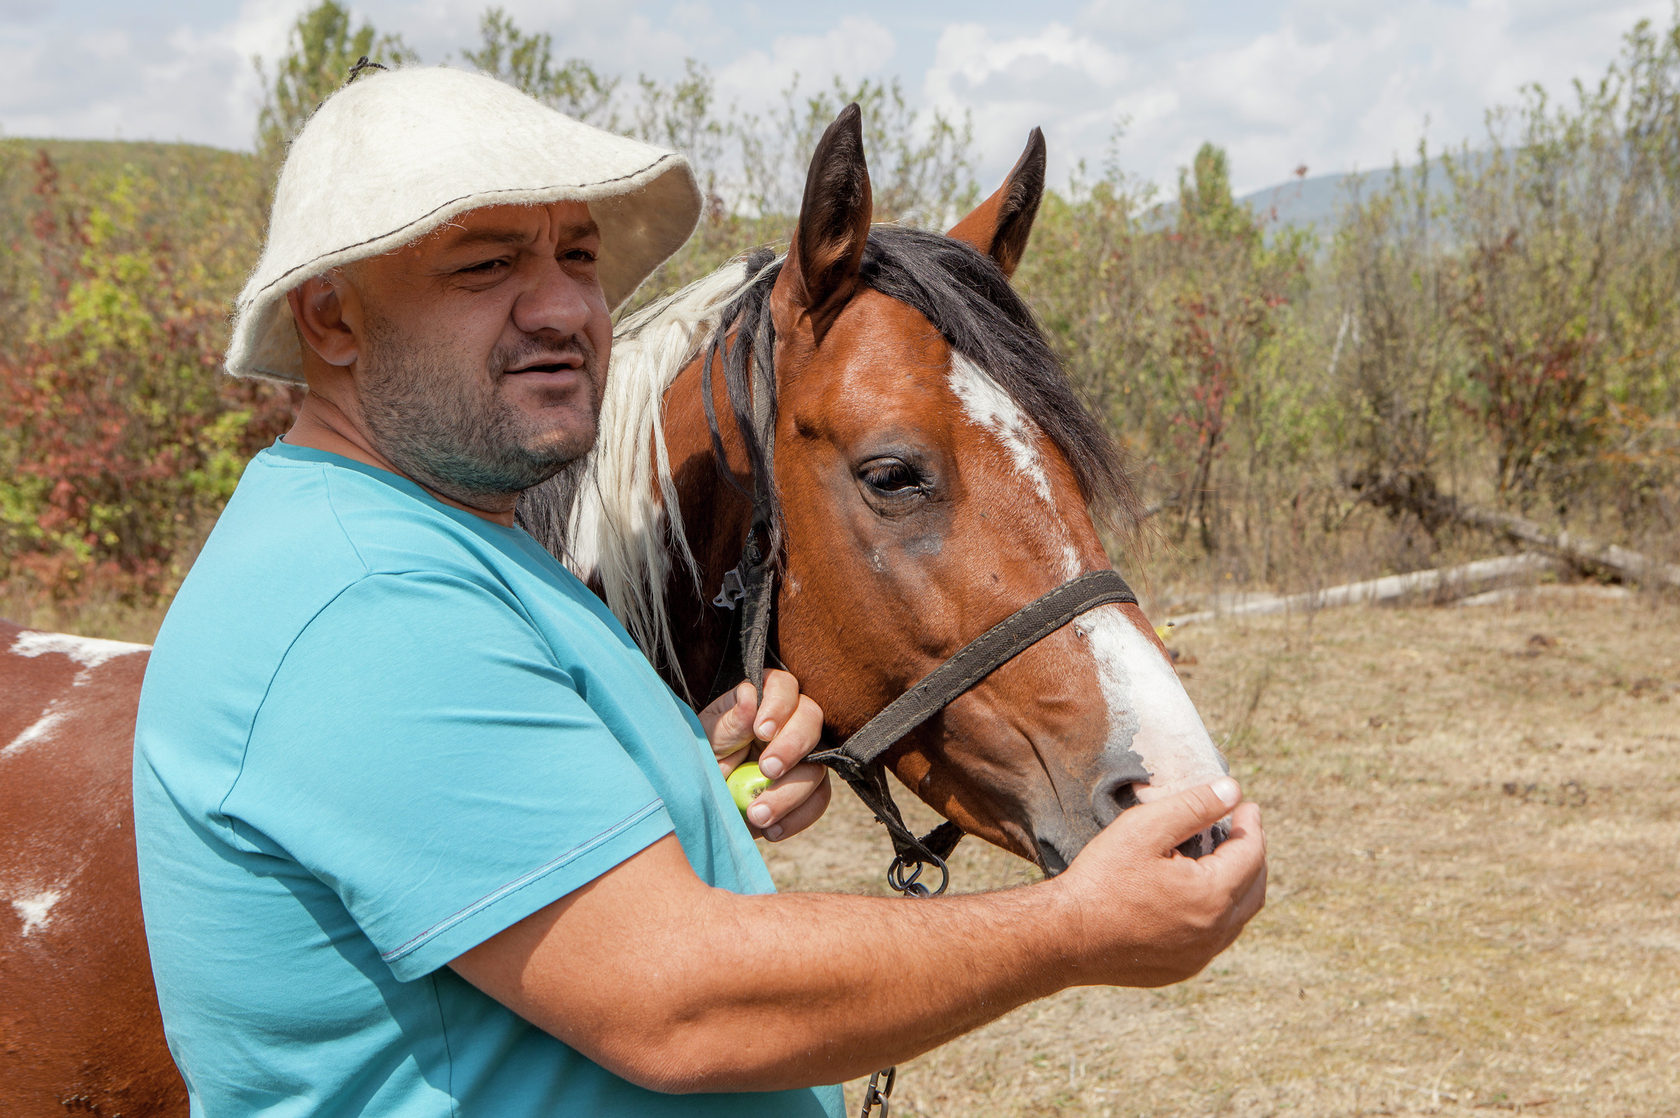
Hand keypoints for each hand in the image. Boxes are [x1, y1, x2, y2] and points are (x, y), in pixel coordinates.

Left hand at [698, 670, 831, 841]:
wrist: (703, 804)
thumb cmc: (701, 761)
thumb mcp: (704, 741)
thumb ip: (728, 723)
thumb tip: (750, 699)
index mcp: (761, 700)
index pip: (783, 686)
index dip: (778, 705)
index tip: (760, 731)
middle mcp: (789, 722)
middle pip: (811, 719)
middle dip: (791, 746)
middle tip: (767, 769)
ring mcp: (804, 756)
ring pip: (817, 765)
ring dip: (790, 792)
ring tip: (757, 813)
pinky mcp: (810, 788)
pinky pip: (818, 799)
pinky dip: (798, 817)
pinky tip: (771, 829)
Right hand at [1053, 778, 1266, 987]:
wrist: (1064, 936)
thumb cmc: (1101, 878)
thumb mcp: (1144, 828)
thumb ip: (1193, 806)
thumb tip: (1233, 791)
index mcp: (1212, 895)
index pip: (1251, 853)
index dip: (1251, 825)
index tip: (1247, 805)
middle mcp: (1214, 932)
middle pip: (1253, 888)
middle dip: (1252, 855)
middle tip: (1241, 830)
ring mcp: (1198, 956)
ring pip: (1236, 918)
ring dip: (1238, 886)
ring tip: (1224, 860)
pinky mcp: (1180, 969)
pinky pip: (1213, 939)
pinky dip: (1218, 913)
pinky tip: (1198, 898)